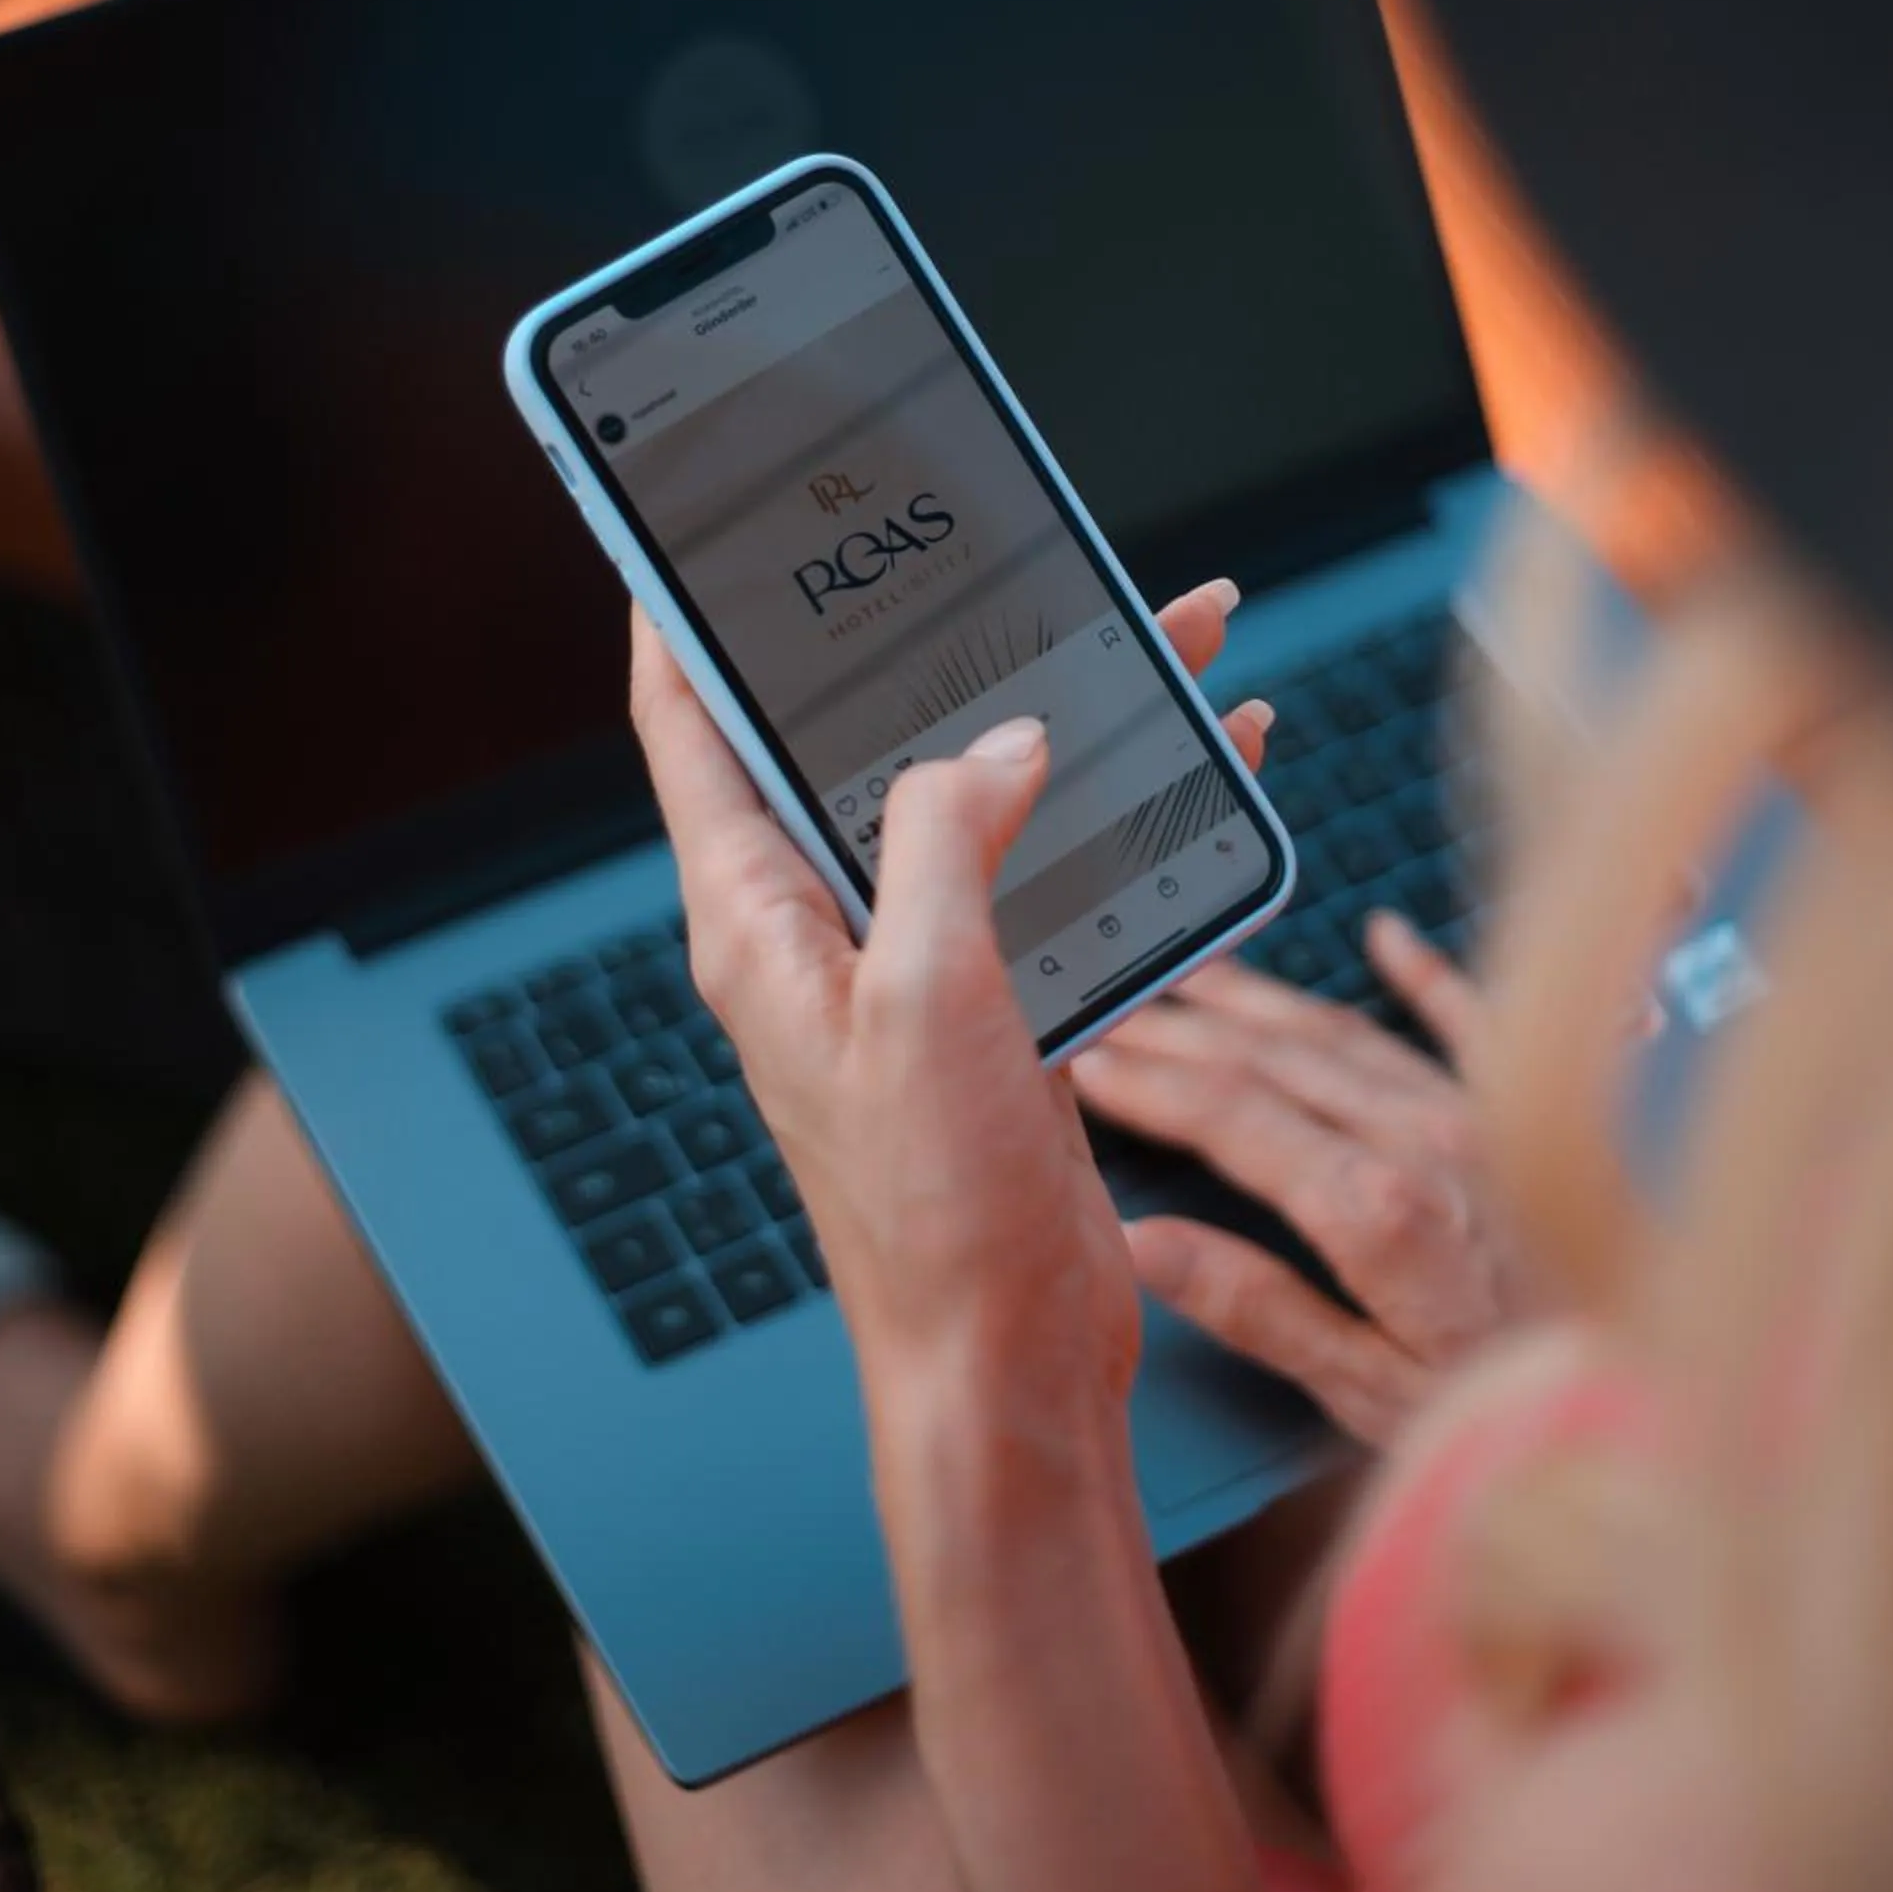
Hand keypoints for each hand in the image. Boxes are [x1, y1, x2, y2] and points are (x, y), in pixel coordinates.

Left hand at [626, 582, 1273, 1425]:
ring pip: (980, 793)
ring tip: (1158, 624)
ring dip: (1064, 712)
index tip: (693, 531)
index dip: (682, 626)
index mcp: (757, 921)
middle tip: (976, 544)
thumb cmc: (932, 1212)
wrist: (1007, 1360)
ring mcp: (913, 962)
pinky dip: (1127, 807)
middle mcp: (822, 930)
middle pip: (857, 742)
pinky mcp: (997, 1000)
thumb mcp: (926, 1001)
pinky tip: (1209, 751)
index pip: (692, 734)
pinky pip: (1055, 868)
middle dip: (923, 641)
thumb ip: (943, 846)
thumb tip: (994, 742)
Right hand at [1070, 916, 1536, 1446]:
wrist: (1667, 1393)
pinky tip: (1386, 937)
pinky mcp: (1534, 1113)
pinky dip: (1425, 972)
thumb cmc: (1517, 1409)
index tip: (1086, 1059)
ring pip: (1345, 1032)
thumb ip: (1259, 1309)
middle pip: (1273, 1061)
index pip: (1230, 1119)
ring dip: (1262, 999)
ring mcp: (1480, 1113)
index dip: (1150, 1083)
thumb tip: (1142, 1242)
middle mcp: (1424, 1138)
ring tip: (1193, 973)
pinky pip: (1469, 1018)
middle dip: (1181, 1030)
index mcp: (1376, 1207)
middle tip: (1111, 1002)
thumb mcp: (1370, 1393)